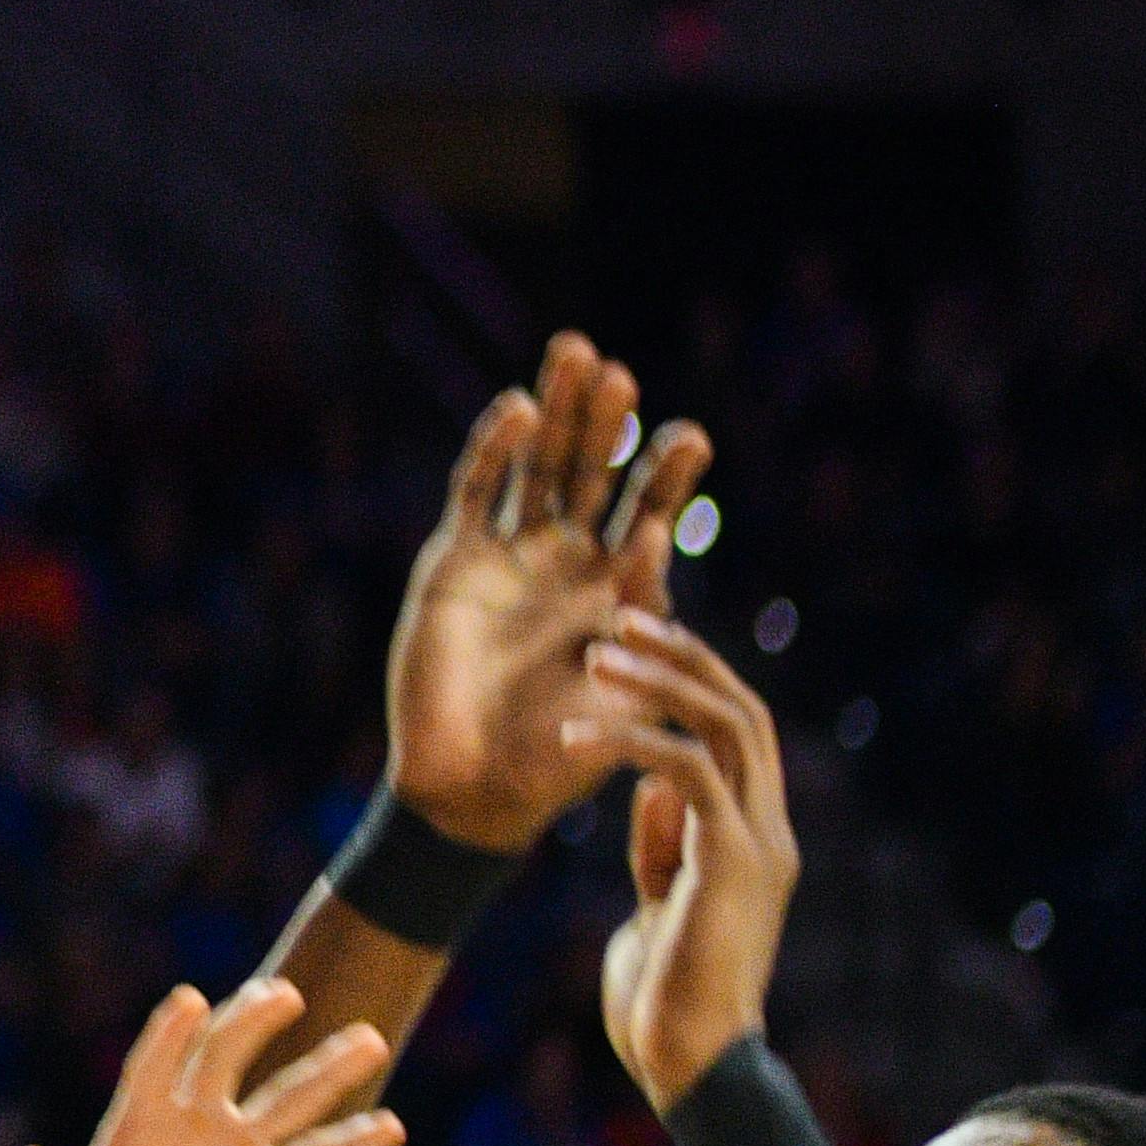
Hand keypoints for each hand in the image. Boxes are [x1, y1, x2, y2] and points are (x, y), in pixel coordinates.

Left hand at [11, 978, 407, 1145]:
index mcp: (133, 1136)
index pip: (152, 1071)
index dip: (168, 1035)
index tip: (191, 1002)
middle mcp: (191, 1133)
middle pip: (225, 1059)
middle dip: (252, 1023)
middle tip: (282, 995)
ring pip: (288, 1098)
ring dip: (329, 1069)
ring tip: (369, 1039)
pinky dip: (355, 1144)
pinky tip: (389, 1128)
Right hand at [388, 335, 713, 852]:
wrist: (473, 792)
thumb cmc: (559, 759)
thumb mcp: (629, 691)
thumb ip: (647, 617)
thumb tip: (655, 535)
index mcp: (618, 590)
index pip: (650, 511)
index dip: (669, 472)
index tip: (692, 438)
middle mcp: (565, 561)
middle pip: (592, 470)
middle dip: (608, 422)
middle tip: (623, 375)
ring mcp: (508, 557)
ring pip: (537, 464)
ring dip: (559, 413)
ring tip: (579, 353)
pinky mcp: (453, 563)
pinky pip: (476, 491)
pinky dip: (495, 449)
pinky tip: (521, 410)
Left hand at [569, 610, 800, 1109]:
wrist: (689, 1068)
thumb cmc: (662, 1002)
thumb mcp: (657, 906)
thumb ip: (664, 847)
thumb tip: (651, 787)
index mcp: (752, 837)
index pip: (737, 732)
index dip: (692, 679)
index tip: (633, 648)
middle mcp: (767, 828)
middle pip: (742, 708)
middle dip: (682, 655)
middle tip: (617, 618)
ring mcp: (757, 842)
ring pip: (727, 724)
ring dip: (660, 681)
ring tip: (595, 655)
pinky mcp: (732, 861)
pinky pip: (688, 771)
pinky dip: (632, 743)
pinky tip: (576, 737)